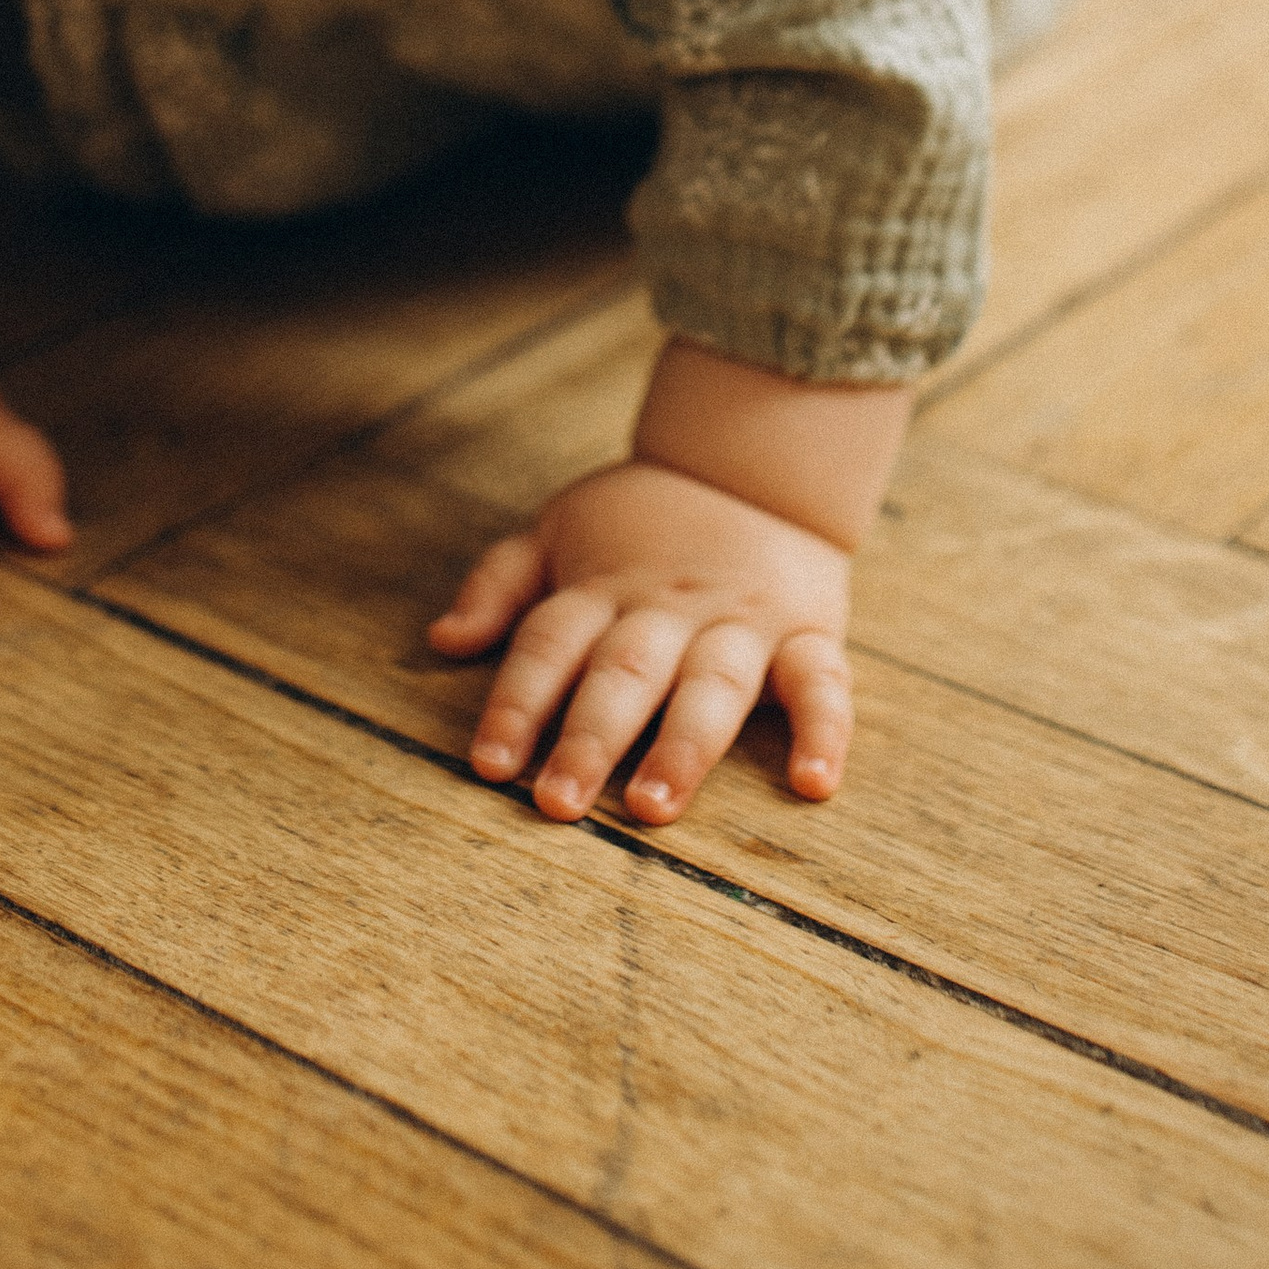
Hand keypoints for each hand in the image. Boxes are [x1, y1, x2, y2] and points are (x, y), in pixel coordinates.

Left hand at [429, 457, 853, 824]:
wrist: (756, 462)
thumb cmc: (643, 517)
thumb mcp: (558, 527)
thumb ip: (500, 584)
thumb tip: (442, 640)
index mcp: (605, 586)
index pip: (550, 642)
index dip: (517, 701)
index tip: (490, 765)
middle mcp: (670, 607)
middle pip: (624, 671)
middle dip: (589, 737)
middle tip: (558, 802)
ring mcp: (741, 620)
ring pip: (712, 684)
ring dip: (684, 745)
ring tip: (655, 806)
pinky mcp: (808, 632)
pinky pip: (822, 682)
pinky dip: (825, 731)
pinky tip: (814, 784)